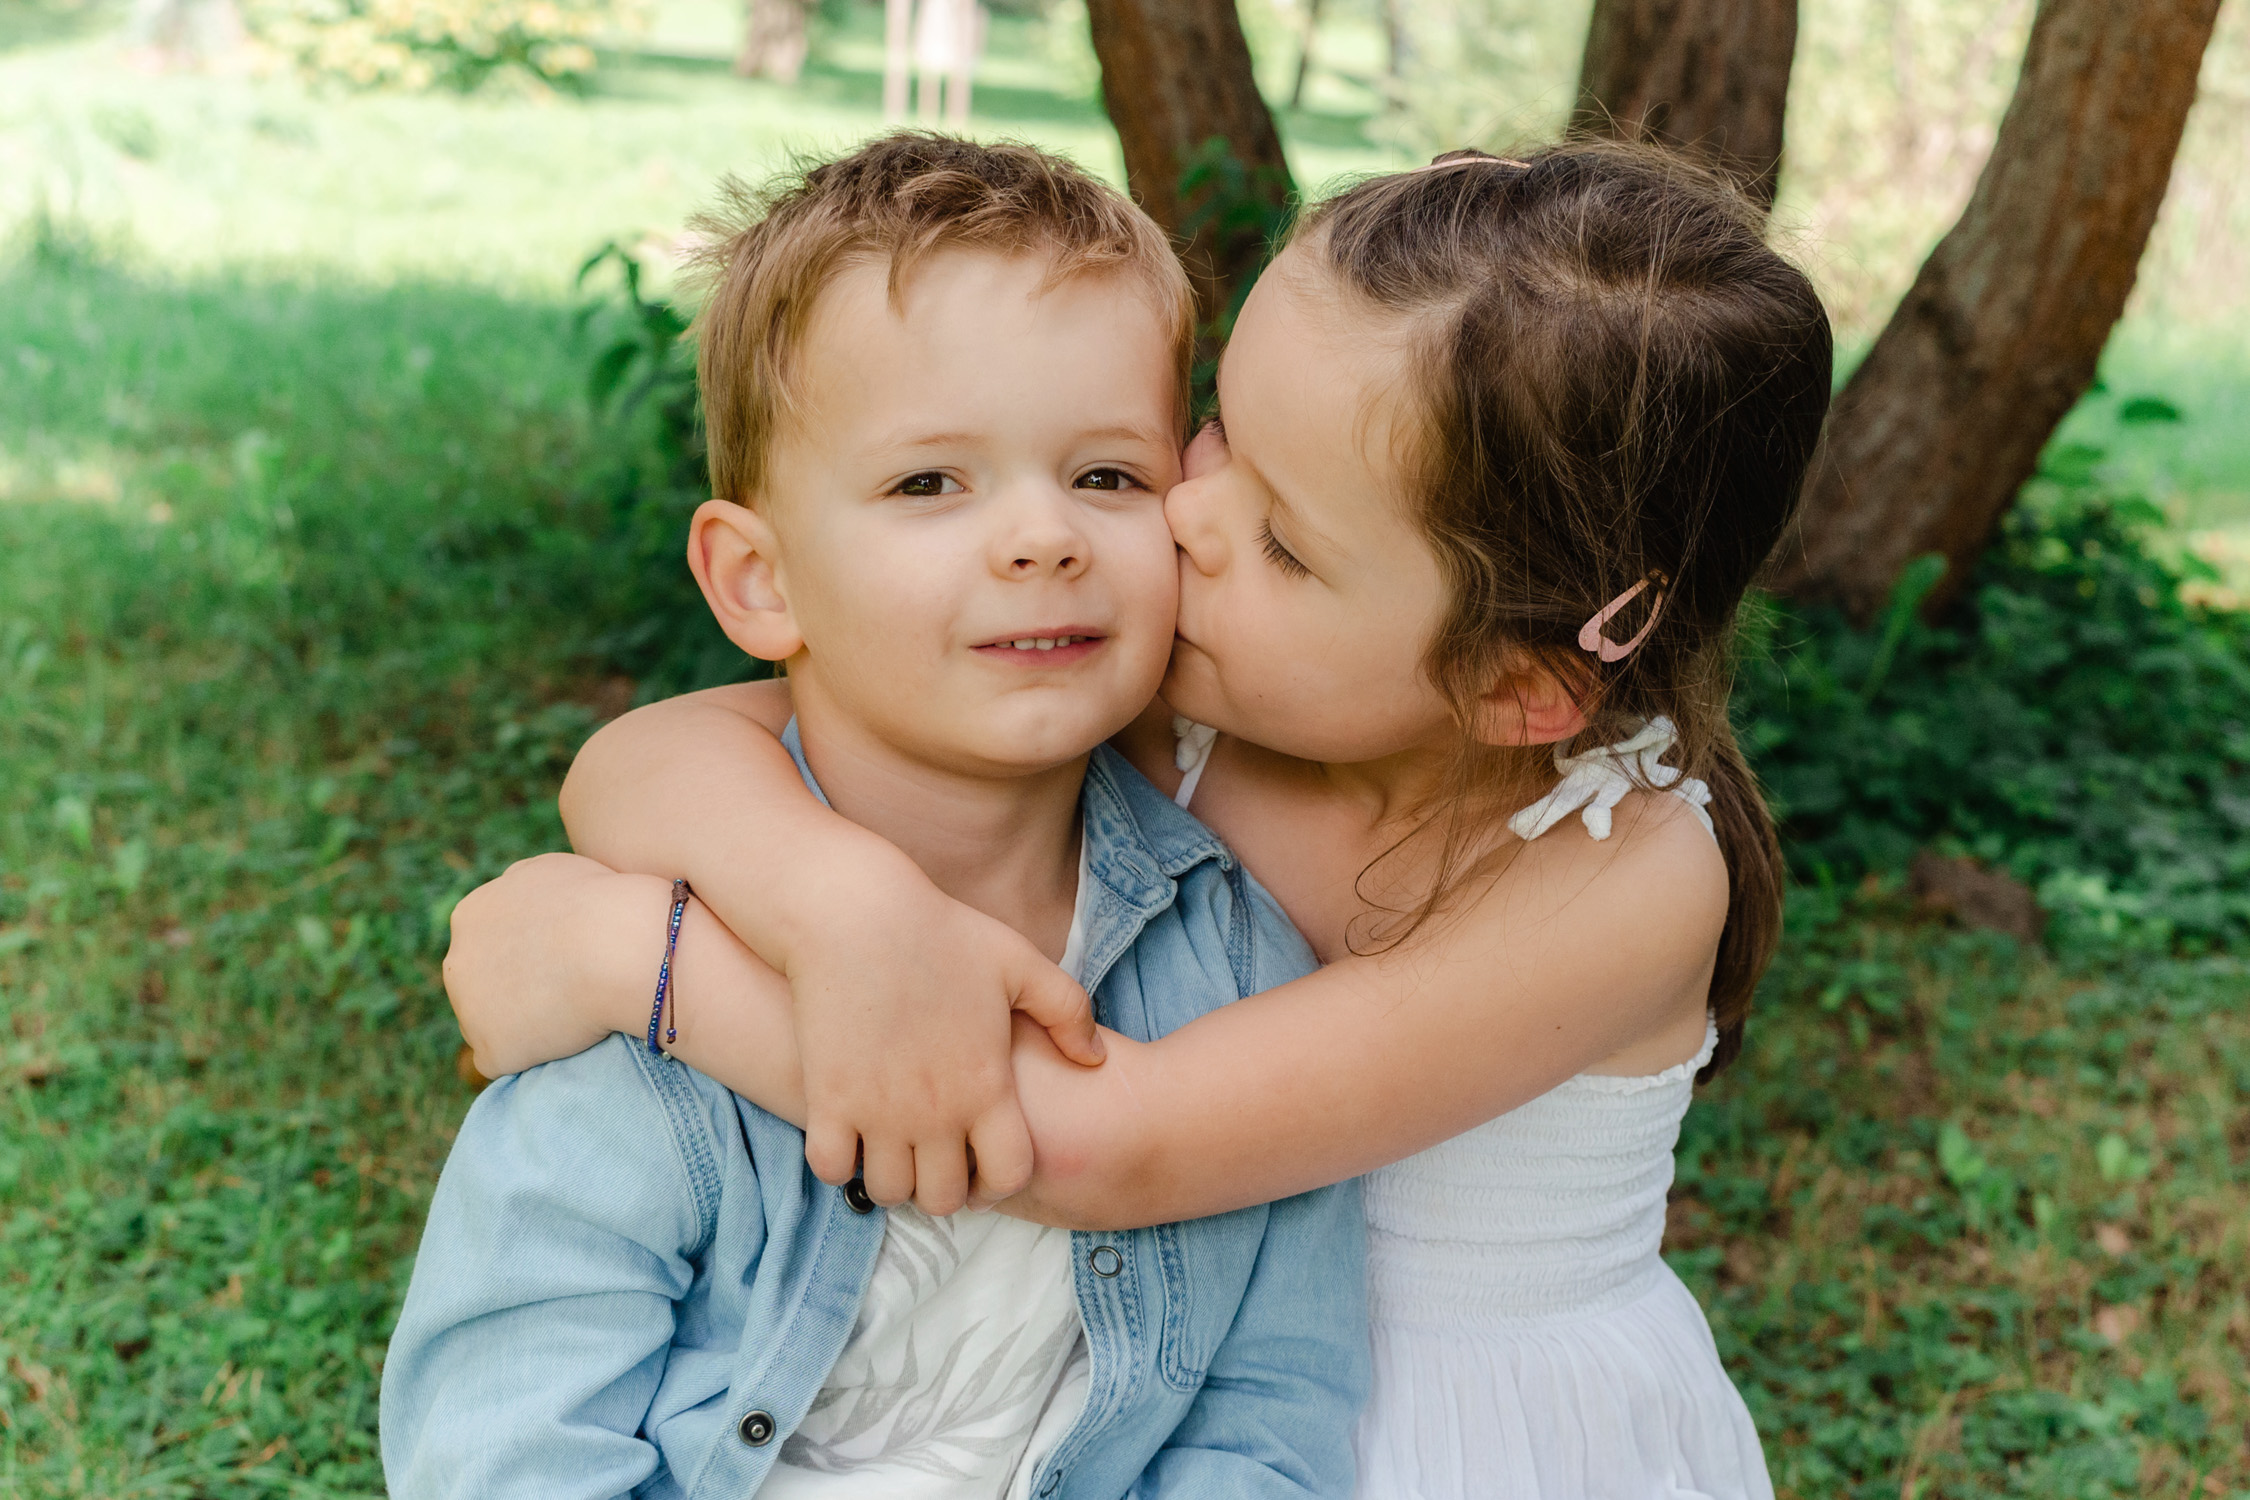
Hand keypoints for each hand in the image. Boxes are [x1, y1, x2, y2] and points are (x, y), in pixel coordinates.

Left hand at [445, 852, 657, 1078]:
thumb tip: (520, 901)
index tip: (564, 957)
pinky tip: (568, 1038)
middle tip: (568, 989)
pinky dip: (534, 1054)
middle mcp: (457, 962)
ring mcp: (468, 1011)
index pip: (489, 944)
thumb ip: (522, 886)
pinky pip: (508, 1059)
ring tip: (573, 1013)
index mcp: (470, 916)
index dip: (528, 954)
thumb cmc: (600, 902)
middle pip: (481, 985)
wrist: (618, 946)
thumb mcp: (552, 871)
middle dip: (517, 989)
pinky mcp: (491, 1051)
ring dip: (525, 1023)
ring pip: (493, 1024)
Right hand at [785, 856, 1101, 1216]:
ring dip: (893, 1179)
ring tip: (894, 1150)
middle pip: (943, 1199)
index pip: (1008, 1175)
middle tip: (935, 1160)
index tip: (984, 1163)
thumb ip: (1067, 1012)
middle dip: (944, 1189)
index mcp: (986, 1086)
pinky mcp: (828, 1100)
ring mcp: (879, 1112)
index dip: (1000, 1180)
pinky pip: (832, 1166)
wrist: (856, 915)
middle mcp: (936, 1113)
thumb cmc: (941, 932)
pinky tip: (849, 1132)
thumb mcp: (1019, 963)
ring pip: (888, 1191)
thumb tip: (1094, 1060)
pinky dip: (840, 1161)